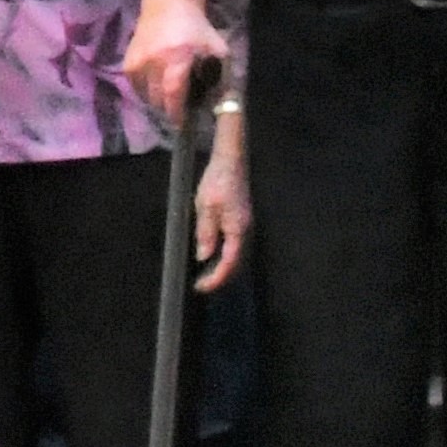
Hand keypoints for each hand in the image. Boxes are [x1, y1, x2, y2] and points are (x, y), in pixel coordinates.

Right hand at [122, 0, 218, 121]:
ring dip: (155, 99)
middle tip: (176, 111)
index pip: (173, 92)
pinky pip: (134, 83)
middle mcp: (156, 60)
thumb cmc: (196, 26)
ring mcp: (140, 58)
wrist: (169, 3)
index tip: (181, 123)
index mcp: (178, 57)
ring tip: (165, 99)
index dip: (176, 112)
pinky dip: (142, 88)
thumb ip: (220, 72)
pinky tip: (152, 87)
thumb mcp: (215, 47)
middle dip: (167, 107)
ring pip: (144, 92)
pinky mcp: (129, 57)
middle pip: (158, 96)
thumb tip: (224, 99)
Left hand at [190, 133, 248, 292]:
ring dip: (222, 267)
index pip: (229, 264)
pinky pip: (234, 244)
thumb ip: (206, 233)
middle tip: (201, 285)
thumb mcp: (205, 207)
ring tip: (205, 274)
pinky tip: (213, 253)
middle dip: (219, 277)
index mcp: (238, 230)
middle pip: (236, 263)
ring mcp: (244, 224)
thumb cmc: (217, 181)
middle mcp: (245, 230)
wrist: (231, 159)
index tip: (200, 287)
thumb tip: (204, 257)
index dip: (215, 279)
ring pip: (236, 254)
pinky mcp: (241, 218)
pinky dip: (224, 255)